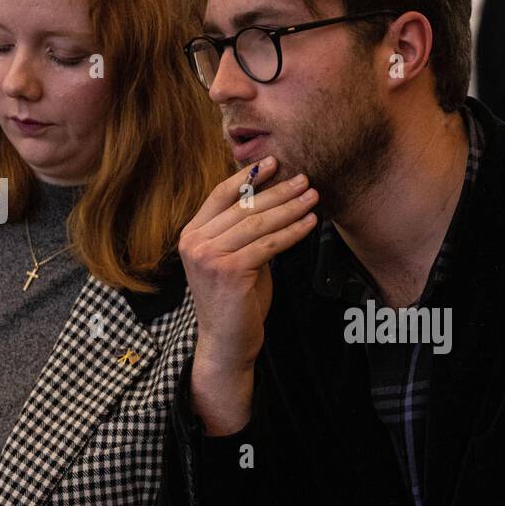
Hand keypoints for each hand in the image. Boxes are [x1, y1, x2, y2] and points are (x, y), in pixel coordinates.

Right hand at [179, 158, 318, 431]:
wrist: (227, 343)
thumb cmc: (235, 301)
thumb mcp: (234, 259)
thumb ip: (243, 232)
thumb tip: (273, 199)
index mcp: (191, 235)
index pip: (220, 196)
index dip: (247, 177)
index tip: (273, 163)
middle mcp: (195, 243)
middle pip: (243, 207)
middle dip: (278, 191)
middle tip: (304, 178)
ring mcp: (209, 257)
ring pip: (258, 223)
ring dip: (290, 208)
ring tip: (313, 196)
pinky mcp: (230, 271)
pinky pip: (269, 244)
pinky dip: (293, 232)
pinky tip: (310, 223)